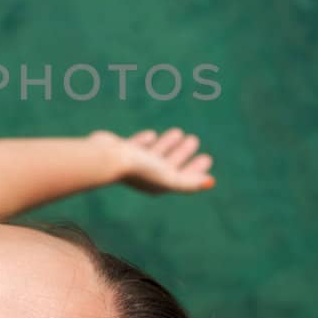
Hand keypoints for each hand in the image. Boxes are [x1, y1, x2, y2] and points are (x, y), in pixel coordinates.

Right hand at [95, 128, 215, 194]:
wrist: (107, 158)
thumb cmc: (139, 168)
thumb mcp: (169, 177)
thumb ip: (189, 181)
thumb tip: (211, 183)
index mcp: (158, 185)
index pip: (182, 177)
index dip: (196, 169)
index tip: (207, 158)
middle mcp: (146, 175)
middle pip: (169, 164)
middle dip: (183, 153)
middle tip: (194, 140)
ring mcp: (132, 163)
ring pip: (154, 153)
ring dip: (167, 144)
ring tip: (178, 133)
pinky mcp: (121, 151)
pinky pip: (137, 145)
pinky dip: (146, 141)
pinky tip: (152, 135)